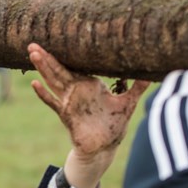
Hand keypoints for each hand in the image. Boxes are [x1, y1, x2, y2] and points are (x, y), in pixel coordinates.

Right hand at [28, 42, 148, 158]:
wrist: (104, 148)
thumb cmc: (113, 126)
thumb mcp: (127, 102)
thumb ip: (137, 87)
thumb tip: (154, 72)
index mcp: (89, 85)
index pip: (75, 65)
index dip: (66, 53)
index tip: (59, 38)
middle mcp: (76, 91)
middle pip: (58, 70)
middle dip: (47, 57)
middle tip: (33, 42)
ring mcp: (68, 102)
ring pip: (52, 81)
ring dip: (43, 68)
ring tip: (33, 53)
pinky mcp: (66, 115)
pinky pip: (52, 102)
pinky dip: (43, 94)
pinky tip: (34, 84)